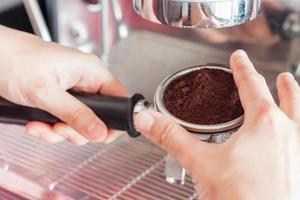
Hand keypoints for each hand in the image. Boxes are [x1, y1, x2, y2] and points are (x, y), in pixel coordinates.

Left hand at [0, 26, 129, 144]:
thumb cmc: (14, 59)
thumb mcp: (46, 92)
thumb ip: (75, 114)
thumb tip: (99, 131)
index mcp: (91, 71)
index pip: (120, 98)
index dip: (116, 119)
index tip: (102, 134)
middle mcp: (85, 81)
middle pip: (100, 116)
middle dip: (79, 130)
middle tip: (61, 130)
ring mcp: (72, 91)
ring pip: (81, 122)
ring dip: (61, 131)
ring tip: (42, 125)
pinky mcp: (60, 99)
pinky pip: (65, 121)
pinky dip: (50, 128)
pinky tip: (37, 124)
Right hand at [135, 50, 299, 198]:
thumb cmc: (243, 198)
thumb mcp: (200, 163)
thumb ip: (171, 137)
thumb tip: (148, 119)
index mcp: (264, 123)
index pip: (252, 85)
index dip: (243, 68)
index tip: (239, 57)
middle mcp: (288, 133)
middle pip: (288, 97)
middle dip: (282, 84)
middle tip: (279, 76)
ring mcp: (299, 152)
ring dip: (296, 101)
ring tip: (292, 91)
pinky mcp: (299, 169)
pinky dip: (296, 128)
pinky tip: (288, 140)